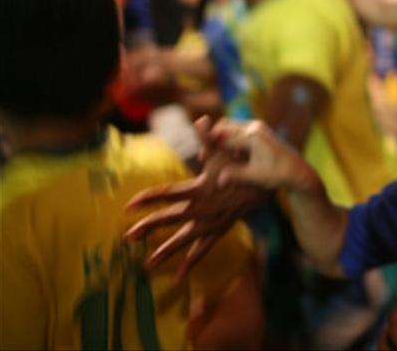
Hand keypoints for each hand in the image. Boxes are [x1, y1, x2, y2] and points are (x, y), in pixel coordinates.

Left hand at [125, 117, 269, 277]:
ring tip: (147, 266)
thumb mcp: (227, 148)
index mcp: (201, 189)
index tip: (129, 205)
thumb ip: (210, 136)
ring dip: (166, 252)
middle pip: (171, 218)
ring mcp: (213, 221)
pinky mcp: (221, 228)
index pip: (169, 192)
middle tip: (127, 237)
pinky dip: (191, 261)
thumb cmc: (244, 162)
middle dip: (148, 228)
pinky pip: (204, 247)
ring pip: (186, 239)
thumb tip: (201, 119)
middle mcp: (205, 208)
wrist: (270, 184)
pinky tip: (180, 276)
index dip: (148, 198)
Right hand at [202, 117, 317, 190]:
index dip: (210, 147)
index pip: (224, 137)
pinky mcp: (258, 130)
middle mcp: (255, 127)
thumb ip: (236, 175)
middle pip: (224, 126)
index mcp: (253, 136)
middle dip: (212, 140)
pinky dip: (228, 140)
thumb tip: (218, 182)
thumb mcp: (256, 176)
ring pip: (229, 127)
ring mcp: (257, 127)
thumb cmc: (278, 174)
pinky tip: (226, 157)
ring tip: (212, 158)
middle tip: (204, 158)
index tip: (203, 160)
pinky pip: (237, 131)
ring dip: (220, 140)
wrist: (297, 170)